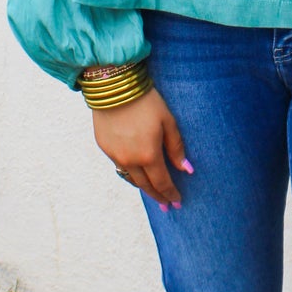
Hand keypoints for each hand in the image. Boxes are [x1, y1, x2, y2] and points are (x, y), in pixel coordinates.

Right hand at [90, 86, 189, 209]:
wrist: (114, 86)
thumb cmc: (146, 101)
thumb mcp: (168, 121)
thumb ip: (176, 147)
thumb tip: (187, 169)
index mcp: (148, 155)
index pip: (162, 183)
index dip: (171, 194)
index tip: (177, 201)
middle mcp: (130, 160)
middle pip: (146, 186)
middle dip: (158, 196)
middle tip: (166, 205)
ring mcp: (115, 155)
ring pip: (131, 178)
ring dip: (144, 186)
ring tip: (153, 192)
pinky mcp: (104, 147)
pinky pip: (120, 165)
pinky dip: (131, 171)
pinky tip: (137, 171)